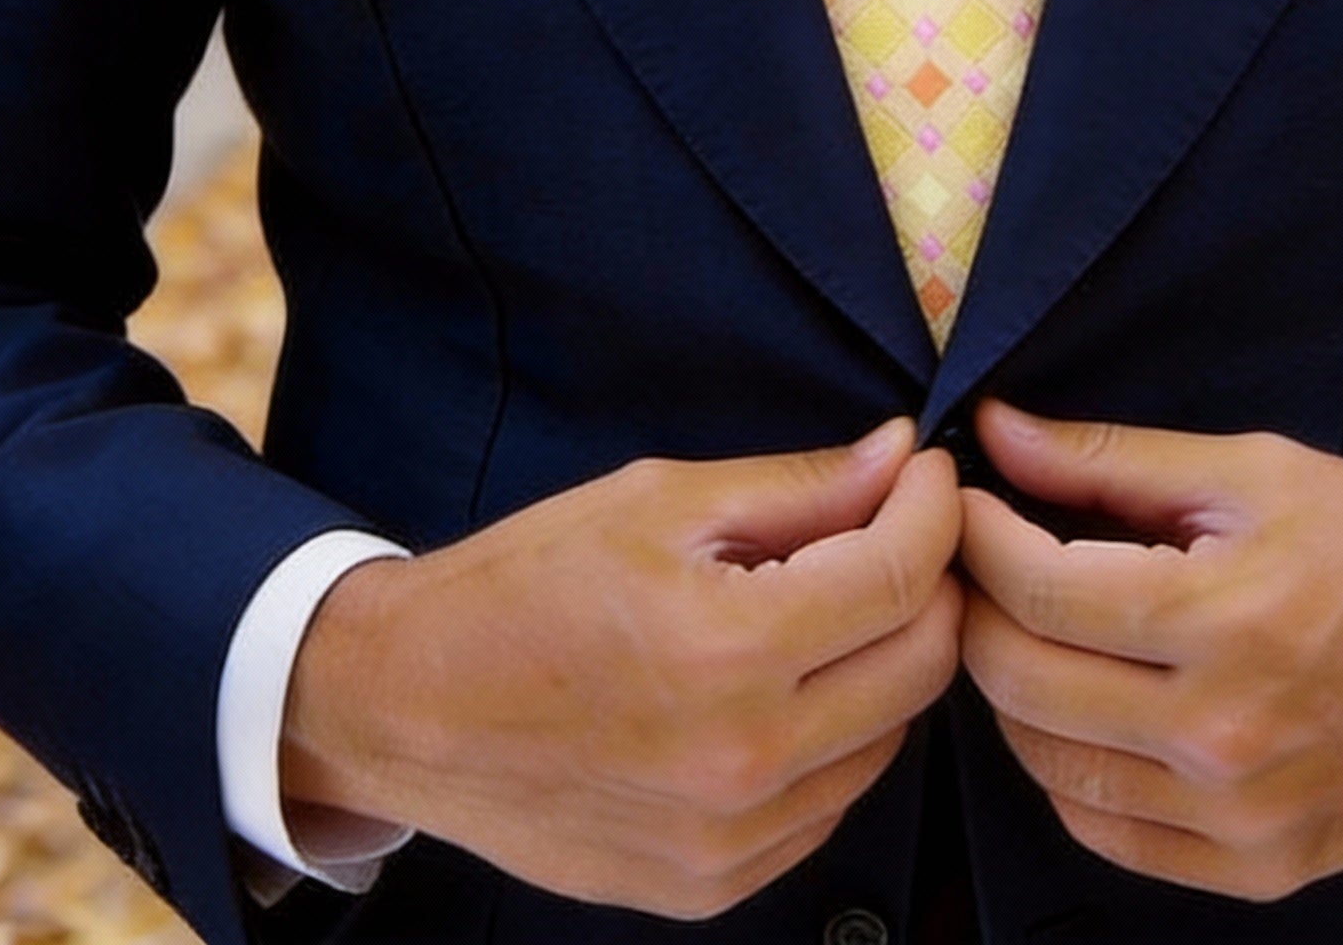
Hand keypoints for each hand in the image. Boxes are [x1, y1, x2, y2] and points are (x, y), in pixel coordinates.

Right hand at [280, 417, 961, 918]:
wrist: (409, 705)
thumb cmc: (525, 586)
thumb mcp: (660, 501)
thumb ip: (798, 486)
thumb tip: (899, 457)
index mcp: (727, 650)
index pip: (901, 576)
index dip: (934, 509)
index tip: (927, 474)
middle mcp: (742, 759)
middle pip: (922, 664)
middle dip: (929, 580)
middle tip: (896, 528)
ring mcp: (730, 839)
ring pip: (889, 737)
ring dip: (886, 659)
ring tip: (831, 603)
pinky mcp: (712, 885)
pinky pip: (830, 802)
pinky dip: (837, 735)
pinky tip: (787, 683)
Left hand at [956, 401, 1342, 903]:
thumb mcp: (1257, 472)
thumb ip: (1114, 460)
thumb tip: (998, 431)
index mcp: (1224, 620)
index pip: (1037, 589)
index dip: (977, 535)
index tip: (964, 498)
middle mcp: (1223, 736)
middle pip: (1022, 681)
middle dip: (977, 606)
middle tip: (979, 558)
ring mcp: (1239, 817)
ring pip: (1047, 765)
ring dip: (1012, 690)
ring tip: (1026, 625)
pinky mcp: (1257, 867)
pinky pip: (1106, 832)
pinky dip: (1068, 769)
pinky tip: (1081, 708)